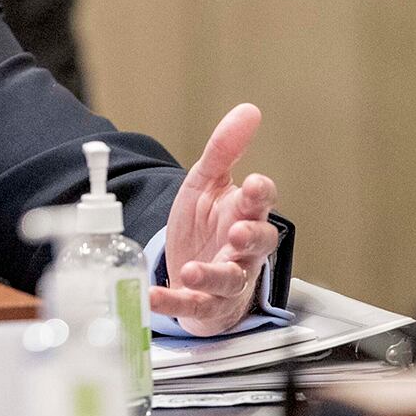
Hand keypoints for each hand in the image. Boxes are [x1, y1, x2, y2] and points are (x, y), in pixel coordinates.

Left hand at [155, 103, 280, 336]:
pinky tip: (153, 296)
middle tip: (237, 232)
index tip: (255, 184)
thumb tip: (249, 110)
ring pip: (229, 279)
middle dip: (250, 238)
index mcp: (244, 214)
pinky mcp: (203, 304)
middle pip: (257, 244)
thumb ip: (224, 149)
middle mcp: (242, 249)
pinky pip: (191, 304)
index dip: (261, 195)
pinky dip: (173, 302)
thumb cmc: (208, 225)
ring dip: (212, 275)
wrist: (193, 271)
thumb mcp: (208, 183)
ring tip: (192, 270)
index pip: (262, 202)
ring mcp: (225, 279)